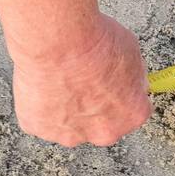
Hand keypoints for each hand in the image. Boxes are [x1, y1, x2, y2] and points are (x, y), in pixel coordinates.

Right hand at [11, 15, 152, 147]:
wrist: (58, 41)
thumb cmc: (94, 44)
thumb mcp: (132, 53)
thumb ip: (134, 77)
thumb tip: (131, 82)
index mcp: (133, 114)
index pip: (131, 112)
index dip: (118, 96)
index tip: (108, 86)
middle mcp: (105, 132)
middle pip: (101, 124)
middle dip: (93, 108)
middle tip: (80, 83)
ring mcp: (72, 134)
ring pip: (70, 124)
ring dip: (65, 109)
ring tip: (58, 81)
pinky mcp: (40, 128)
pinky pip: (41, 119)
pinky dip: (40, 106)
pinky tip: (42, 85)